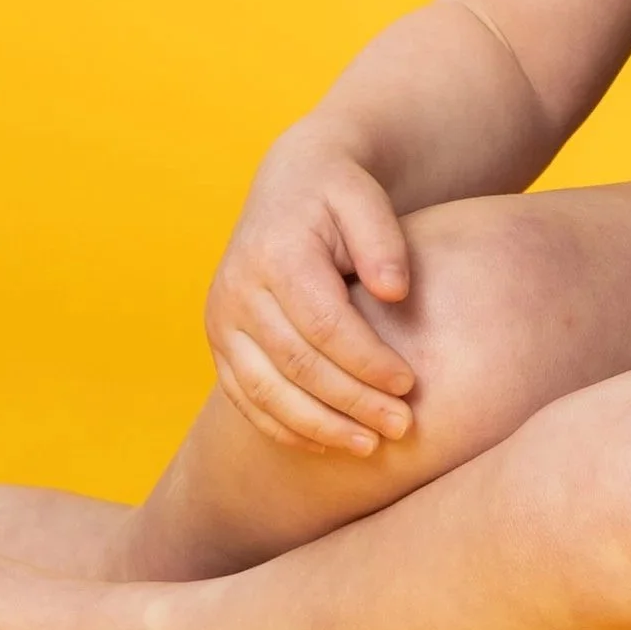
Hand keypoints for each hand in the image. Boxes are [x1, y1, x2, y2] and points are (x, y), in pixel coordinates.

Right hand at [203, 130, 419, 452]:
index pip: (324, 325)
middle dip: (351, 403)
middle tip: (401, 427)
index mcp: (275, 254)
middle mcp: (237, 290)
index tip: (410, 385)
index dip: (368, 362)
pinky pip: (246, 398)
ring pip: (265, 391)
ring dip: (318, 427)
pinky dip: (285, 426)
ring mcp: (222, 320)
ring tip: (368, 447)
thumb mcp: (365, 197)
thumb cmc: (339, 193)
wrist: (290, 182)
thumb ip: (382, 241)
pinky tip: (326, 444)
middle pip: (296, 365)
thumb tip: (395, 293)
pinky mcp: (220, 343)